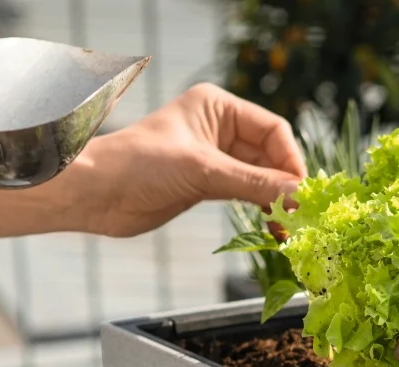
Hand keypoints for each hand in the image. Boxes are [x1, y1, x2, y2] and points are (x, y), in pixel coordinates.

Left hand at [81, 83, 305, 237]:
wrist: (95, 194)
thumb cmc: (139, 165)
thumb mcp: (202, 171)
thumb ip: (254, 184)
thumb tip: (299, 196)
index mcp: (218, 107)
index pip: (273, 130)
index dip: (290, 161)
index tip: (303, 192)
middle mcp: (219, 128)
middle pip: (270, 156)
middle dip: (285, 185)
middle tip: (301, 216)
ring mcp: (214, 158)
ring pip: (259, 178)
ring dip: (275, 201)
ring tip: (288, 228)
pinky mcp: (205, 185)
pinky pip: (244, 194)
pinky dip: (260, 210)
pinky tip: (271, 227)